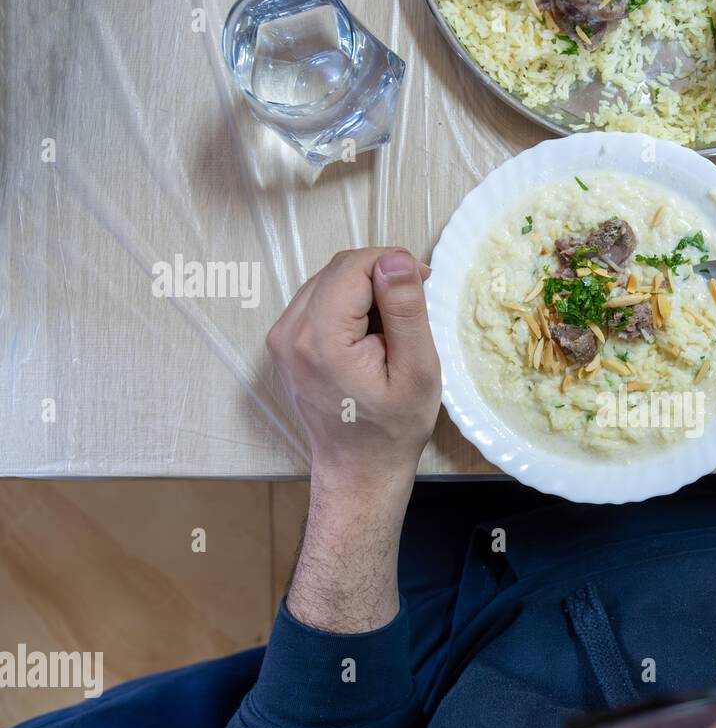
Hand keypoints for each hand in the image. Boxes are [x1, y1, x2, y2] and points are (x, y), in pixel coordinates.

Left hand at [267, 248, 438, 500]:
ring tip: (390, 331)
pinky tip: (368, 338)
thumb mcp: (417, 370)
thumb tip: (397, 258)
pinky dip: (348, 306)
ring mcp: (281, 338)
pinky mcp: (284, 343)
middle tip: (411, 312)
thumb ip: (405, 310)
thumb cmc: (393, 429)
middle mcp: (289, 332)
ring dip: (364, 292)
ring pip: (328, 281)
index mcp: (320, 338)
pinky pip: (318, 301)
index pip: (354, 266)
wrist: (359, 470)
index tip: (423, 285)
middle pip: (338, 270)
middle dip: (379, 277)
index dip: (393, 265)